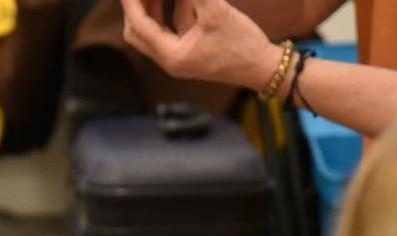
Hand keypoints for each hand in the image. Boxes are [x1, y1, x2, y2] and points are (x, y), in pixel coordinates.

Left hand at [122, 0, 281, 91]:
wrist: (263, 67)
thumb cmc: (242, 45)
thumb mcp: (217, 12)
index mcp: (171, 56)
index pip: (139, 26)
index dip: (132, 2)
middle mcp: (170, 59)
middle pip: (139, 31)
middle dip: (138, 5)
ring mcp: (180, 55)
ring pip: (155, 28)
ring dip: (155, 5)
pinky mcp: (192, 48)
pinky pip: (175, 26)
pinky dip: (175, 8)